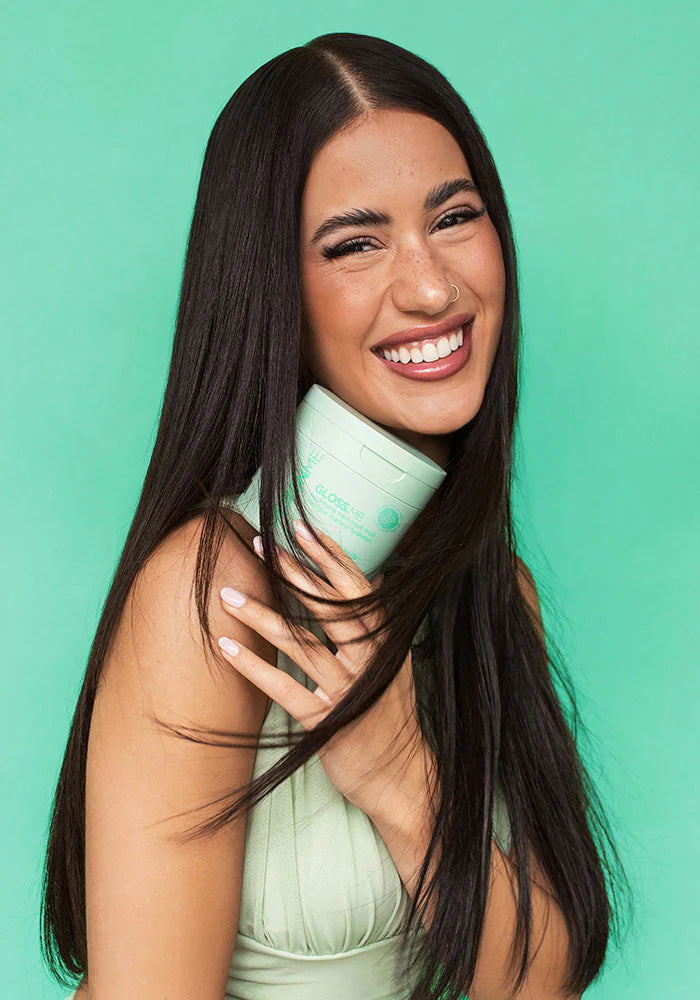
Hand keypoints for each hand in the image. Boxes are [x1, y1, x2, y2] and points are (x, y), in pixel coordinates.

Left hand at [216, 520, 430, 819]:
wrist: (401, 778)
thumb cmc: (391, 716)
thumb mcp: (394, 664)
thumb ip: (377, 625)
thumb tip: (370, 578)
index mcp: (386, 641)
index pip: (356, 588)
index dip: (329, 556)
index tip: (302, 528)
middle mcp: (369, 660)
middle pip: (326, 607)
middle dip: (292, 573)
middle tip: (261, 544)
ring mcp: (348, 691)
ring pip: (300, 644)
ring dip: (261, 616)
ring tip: (227, 595)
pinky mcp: (327, 722)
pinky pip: (285, 688)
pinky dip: (254, 667)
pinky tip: (227, 648)